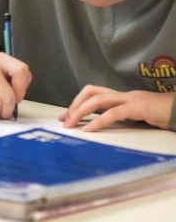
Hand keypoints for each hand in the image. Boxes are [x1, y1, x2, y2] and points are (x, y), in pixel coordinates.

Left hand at [60, 86, 174, 131]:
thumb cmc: (156, 114)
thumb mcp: (131, 115)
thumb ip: (114, 115)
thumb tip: (93, 124)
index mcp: (118, 97)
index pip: (91, 93)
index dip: (76, 102)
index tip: (65, 116)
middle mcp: (121, 95)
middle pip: (91, 91)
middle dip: (75, 105)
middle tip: (65, 121)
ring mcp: (129, 100)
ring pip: (98, 99)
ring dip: (81, 111)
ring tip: (71, 124)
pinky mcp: (137, 108)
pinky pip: (113, 113)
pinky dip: (99, 121)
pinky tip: (89, 130)